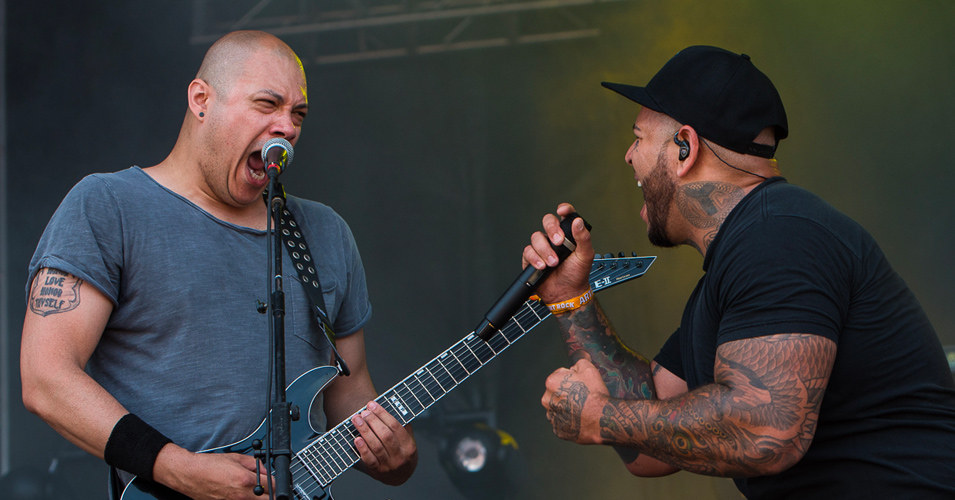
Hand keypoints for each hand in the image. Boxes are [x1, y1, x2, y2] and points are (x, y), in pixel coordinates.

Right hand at [152, 445, 271, 499]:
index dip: (276, 482)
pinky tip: (242, 493)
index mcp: (245, 480)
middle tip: (267, 488)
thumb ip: (254, 464)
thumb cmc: (208, 465)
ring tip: (252, 489)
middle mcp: (241, 495)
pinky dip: (246, 499)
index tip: (274, 481)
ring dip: (258, 497)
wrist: (189, 474)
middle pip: (267, 499)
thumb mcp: (236, 458)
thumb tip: (265, 470)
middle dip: (270, 493)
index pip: (272, 485)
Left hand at [351, 401, 417, 484]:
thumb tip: (389, 408)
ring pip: (376, 446)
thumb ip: (401, 426)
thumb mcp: (407, 440)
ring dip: (365, 431)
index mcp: (409, 445)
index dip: (382, 414)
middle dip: (372, 421)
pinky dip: (363, 449)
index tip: (372, 405)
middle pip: (385, 435)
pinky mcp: (377, 472)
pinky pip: (369, 460)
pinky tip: (357, 439)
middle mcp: (400, 456)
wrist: (400, 477)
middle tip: (363, 412)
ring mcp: (389, 465)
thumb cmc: (402, 452)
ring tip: (356, 420)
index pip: (395, 426)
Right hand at [522, 203, 594, 303]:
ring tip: (553, 263)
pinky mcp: (532, 258)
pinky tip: (542, 266)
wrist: (565, 293)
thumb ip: (583, 238)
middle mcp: (554, 238)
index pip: (565, 216)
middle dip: (552, 229)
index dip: (564, 209)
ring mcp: (542, 247)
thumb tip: (579, 222)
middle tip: (559, 242)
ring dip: (545, 250)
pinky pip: (528, 251)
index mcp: (569, 235)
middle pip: (547, 221)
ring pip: (536, 237)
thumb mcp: (585, 256)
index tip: (562, 210)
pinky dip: (534, 258)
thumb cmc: (577, 274)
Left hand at [542, 359, 609, 444]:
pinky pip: (562, 423)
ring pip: (558, 408)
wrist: (601, 419)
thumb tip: (576, 363)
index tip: (581, 384)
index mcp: (551, 383)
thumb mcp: (589, 369)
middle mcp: (547, 400)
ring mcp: (552, 417)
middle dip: (567, 393)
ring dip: (566, 407)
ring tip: (582, 409)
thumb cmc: (594, 394)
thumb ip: (579, 362)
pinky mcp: (558, 430)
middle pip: (557, 392)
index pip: (560, 375)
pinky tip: (580, 419)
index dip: (572, 378)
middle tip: (582, 396)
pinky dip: (569, 421)